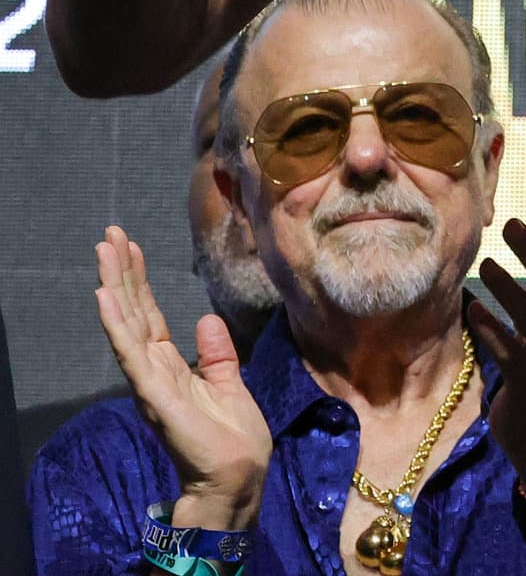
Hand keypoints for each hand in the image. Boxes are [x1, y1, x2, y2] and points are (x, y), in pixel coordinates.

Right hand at [94, 226, 269, 528]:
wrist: (238, 475)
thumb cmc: (233, 435)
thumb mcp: (229, 382)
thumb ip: (215, 353)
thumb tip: (205, 320)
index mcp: (171, 365)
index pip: (149, 315)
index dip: (139, 281)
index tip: (129, 246)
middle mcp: (153, 369)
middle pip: (133, 312)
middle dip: (121, 273)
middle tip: (109, 235)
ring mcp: (151, 381)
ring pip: (127, 325)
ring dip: (115, 288)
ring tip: (104, 253)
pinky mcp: (155, 394)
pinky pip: (132, 354)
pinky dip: (118, 325)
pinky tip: (106, 298)